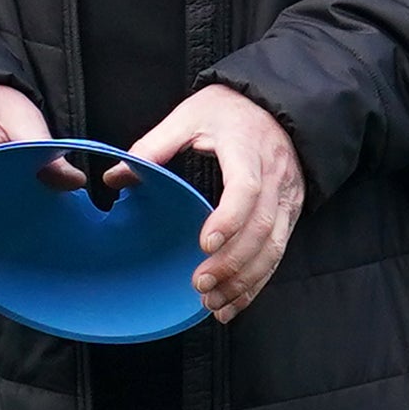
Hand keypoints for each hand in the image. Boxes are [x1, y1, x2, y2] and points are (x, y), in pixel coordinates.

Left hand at [136, 84, 306, 321]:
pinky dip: (257, 282)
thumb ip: (155, 146)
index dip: (228, 219)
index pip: (246, 189)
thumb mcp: (189, 115)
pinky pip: (278, 253)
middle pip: (262, 228)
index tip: (204, 243)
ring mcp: (287, 198)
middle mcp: (275, 177)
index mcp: (248, 149)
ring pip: (274, 247)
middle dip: (232, 262)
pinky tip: (234, 302)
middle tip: (199, 285)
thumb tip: (117, 177)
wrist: (279, 107)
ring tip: (213, 302)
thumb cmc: (229, 111)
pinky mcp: (291, 214)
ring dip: (245, 279)